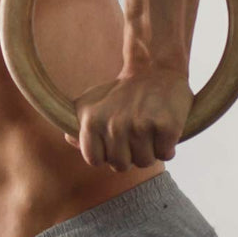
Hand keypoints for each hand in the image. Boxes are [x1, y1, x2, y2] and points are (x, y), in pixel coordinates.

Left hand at [65, 67, 191, 170]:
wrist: (156, 71)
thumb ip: (77, 125)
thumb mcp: (89, 103)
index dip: (105, 156)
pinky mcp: (166, 126)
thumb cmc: (120, 92)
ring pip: (144, 162)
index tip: (114, 144)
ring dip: (149, 152)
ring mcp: (141, 126)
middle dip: (129, 156)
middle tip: (134, 137)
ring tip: (148, 132)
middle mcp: (114, 125)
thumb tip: (71, 141)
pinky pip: (166, 155)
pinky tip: (162, 130)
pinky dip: (167, 147)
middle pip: (120, 166)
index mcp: (92, 121)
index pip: (94, 160)